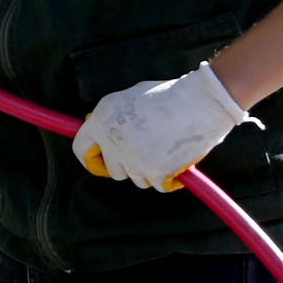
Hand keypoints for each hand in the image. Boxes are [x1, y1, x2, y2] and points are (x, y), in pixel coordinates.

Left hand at [72, 61, 257, 191]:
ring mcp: (132, 158)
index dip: (91, 159)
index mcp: (101, 118)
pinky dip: (169, 180)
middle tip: (147, 154)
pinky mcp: (155, 172)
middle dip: (128, 166)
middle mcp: (112, 140)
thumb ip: (114, 118)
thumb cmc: (170, 96)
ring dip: (149, 171)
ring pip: (136, 180)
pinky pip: (158, 186)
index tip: (101, 163)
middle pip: (113, 170)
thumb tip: (102, 137)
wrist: (202, 100)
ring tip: (166, 150)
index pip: (81, 149)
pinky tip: (178, 162)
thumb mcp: (131, 97)